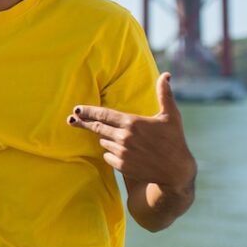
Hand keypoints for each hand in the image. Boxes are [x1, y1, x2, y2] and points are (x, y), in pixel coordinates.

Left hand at [67, 72, 195, 193]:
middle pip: (98, 128)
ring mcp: (121, 152)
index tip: (76, 110)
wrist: (175, 171)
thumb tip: (166, 75)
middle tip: (71, 120)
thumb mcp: (171, 116)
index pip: (104, 114)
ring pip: (103, 142)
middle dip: (84, 123)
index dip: (88, 112)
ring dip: (107, 139)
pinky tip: (123, 152)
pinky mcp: (121, 165)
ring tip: (122, 139)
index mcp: (133, 122)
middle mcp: (124, 137)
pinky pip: (107, 156)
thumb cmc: (174, 140)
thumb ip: (164, 94)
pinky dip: (111, 152)